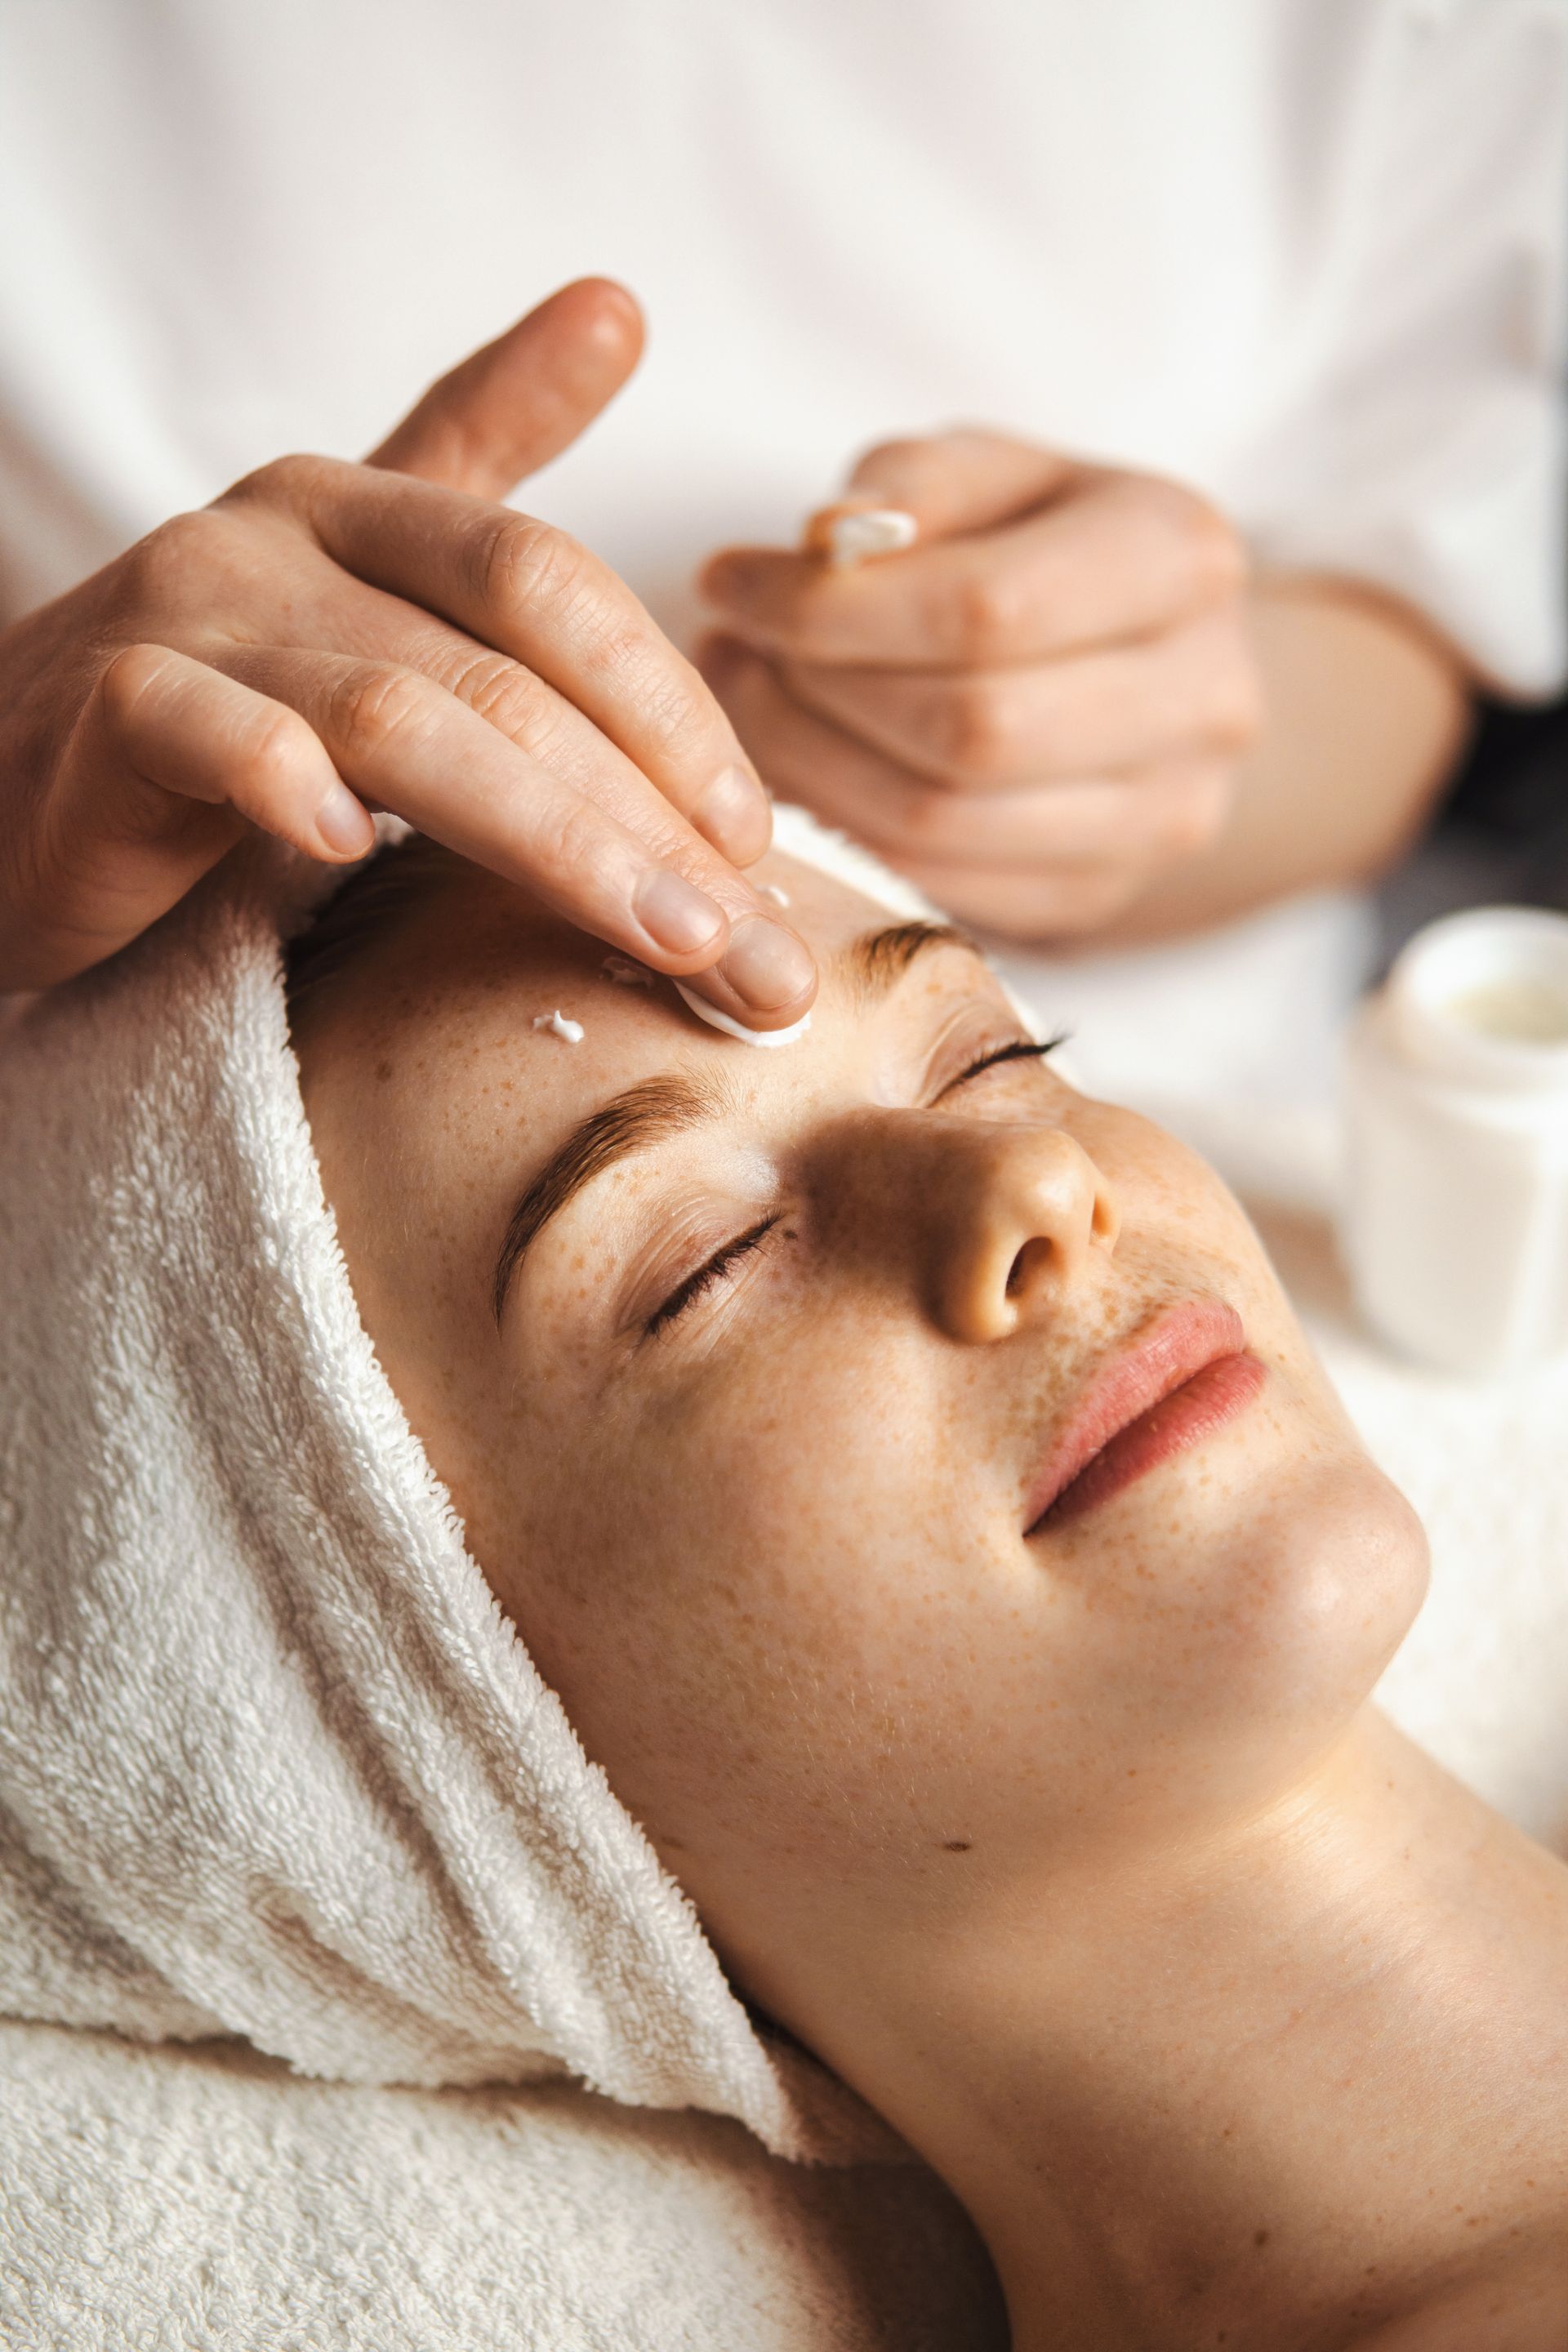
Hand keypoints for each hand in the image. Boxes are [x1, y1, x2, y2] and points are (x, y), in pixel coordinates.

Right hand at [0, 280, 814, 1028]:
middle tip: (749, 942)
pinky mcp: (101, 714)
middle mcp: (275, 537)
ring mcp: (185, 618)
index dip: (672, 713)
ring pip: (398, 718)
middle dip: (650, 814)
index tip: (757, 840)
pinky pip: (205, 735)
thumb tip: (618, 301)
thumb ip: (482, 456)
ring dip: (549, 840)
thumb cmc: (217, 715)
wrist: (13, 793)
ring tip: (656, 938)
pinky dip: (282, 784)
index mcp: (357, 506)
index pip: (558, 586)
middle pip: (508, 666)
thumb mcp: (364, 584)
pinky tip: (348, 852)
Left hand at [697, 431, 1263, 941]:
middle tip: (734, 652)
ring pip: (941, 823)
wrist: (1161, 669)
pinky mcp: (1101, 897)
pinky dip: (845, 832)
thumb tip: (829, 539)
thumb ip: (919, 485)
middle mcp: (1202, 700)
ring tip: (748, 703)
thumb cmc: (1053, 548)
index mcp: (1181, 560)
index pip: (987, 609)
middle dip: (817, 693)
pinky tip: (799, 771)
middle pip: (967, 728)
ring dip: (810, 768)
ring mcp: (1163, 818)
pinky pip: (940, 886)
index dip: (835, 608)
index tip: (731, 583)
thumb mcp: (1000, 476)